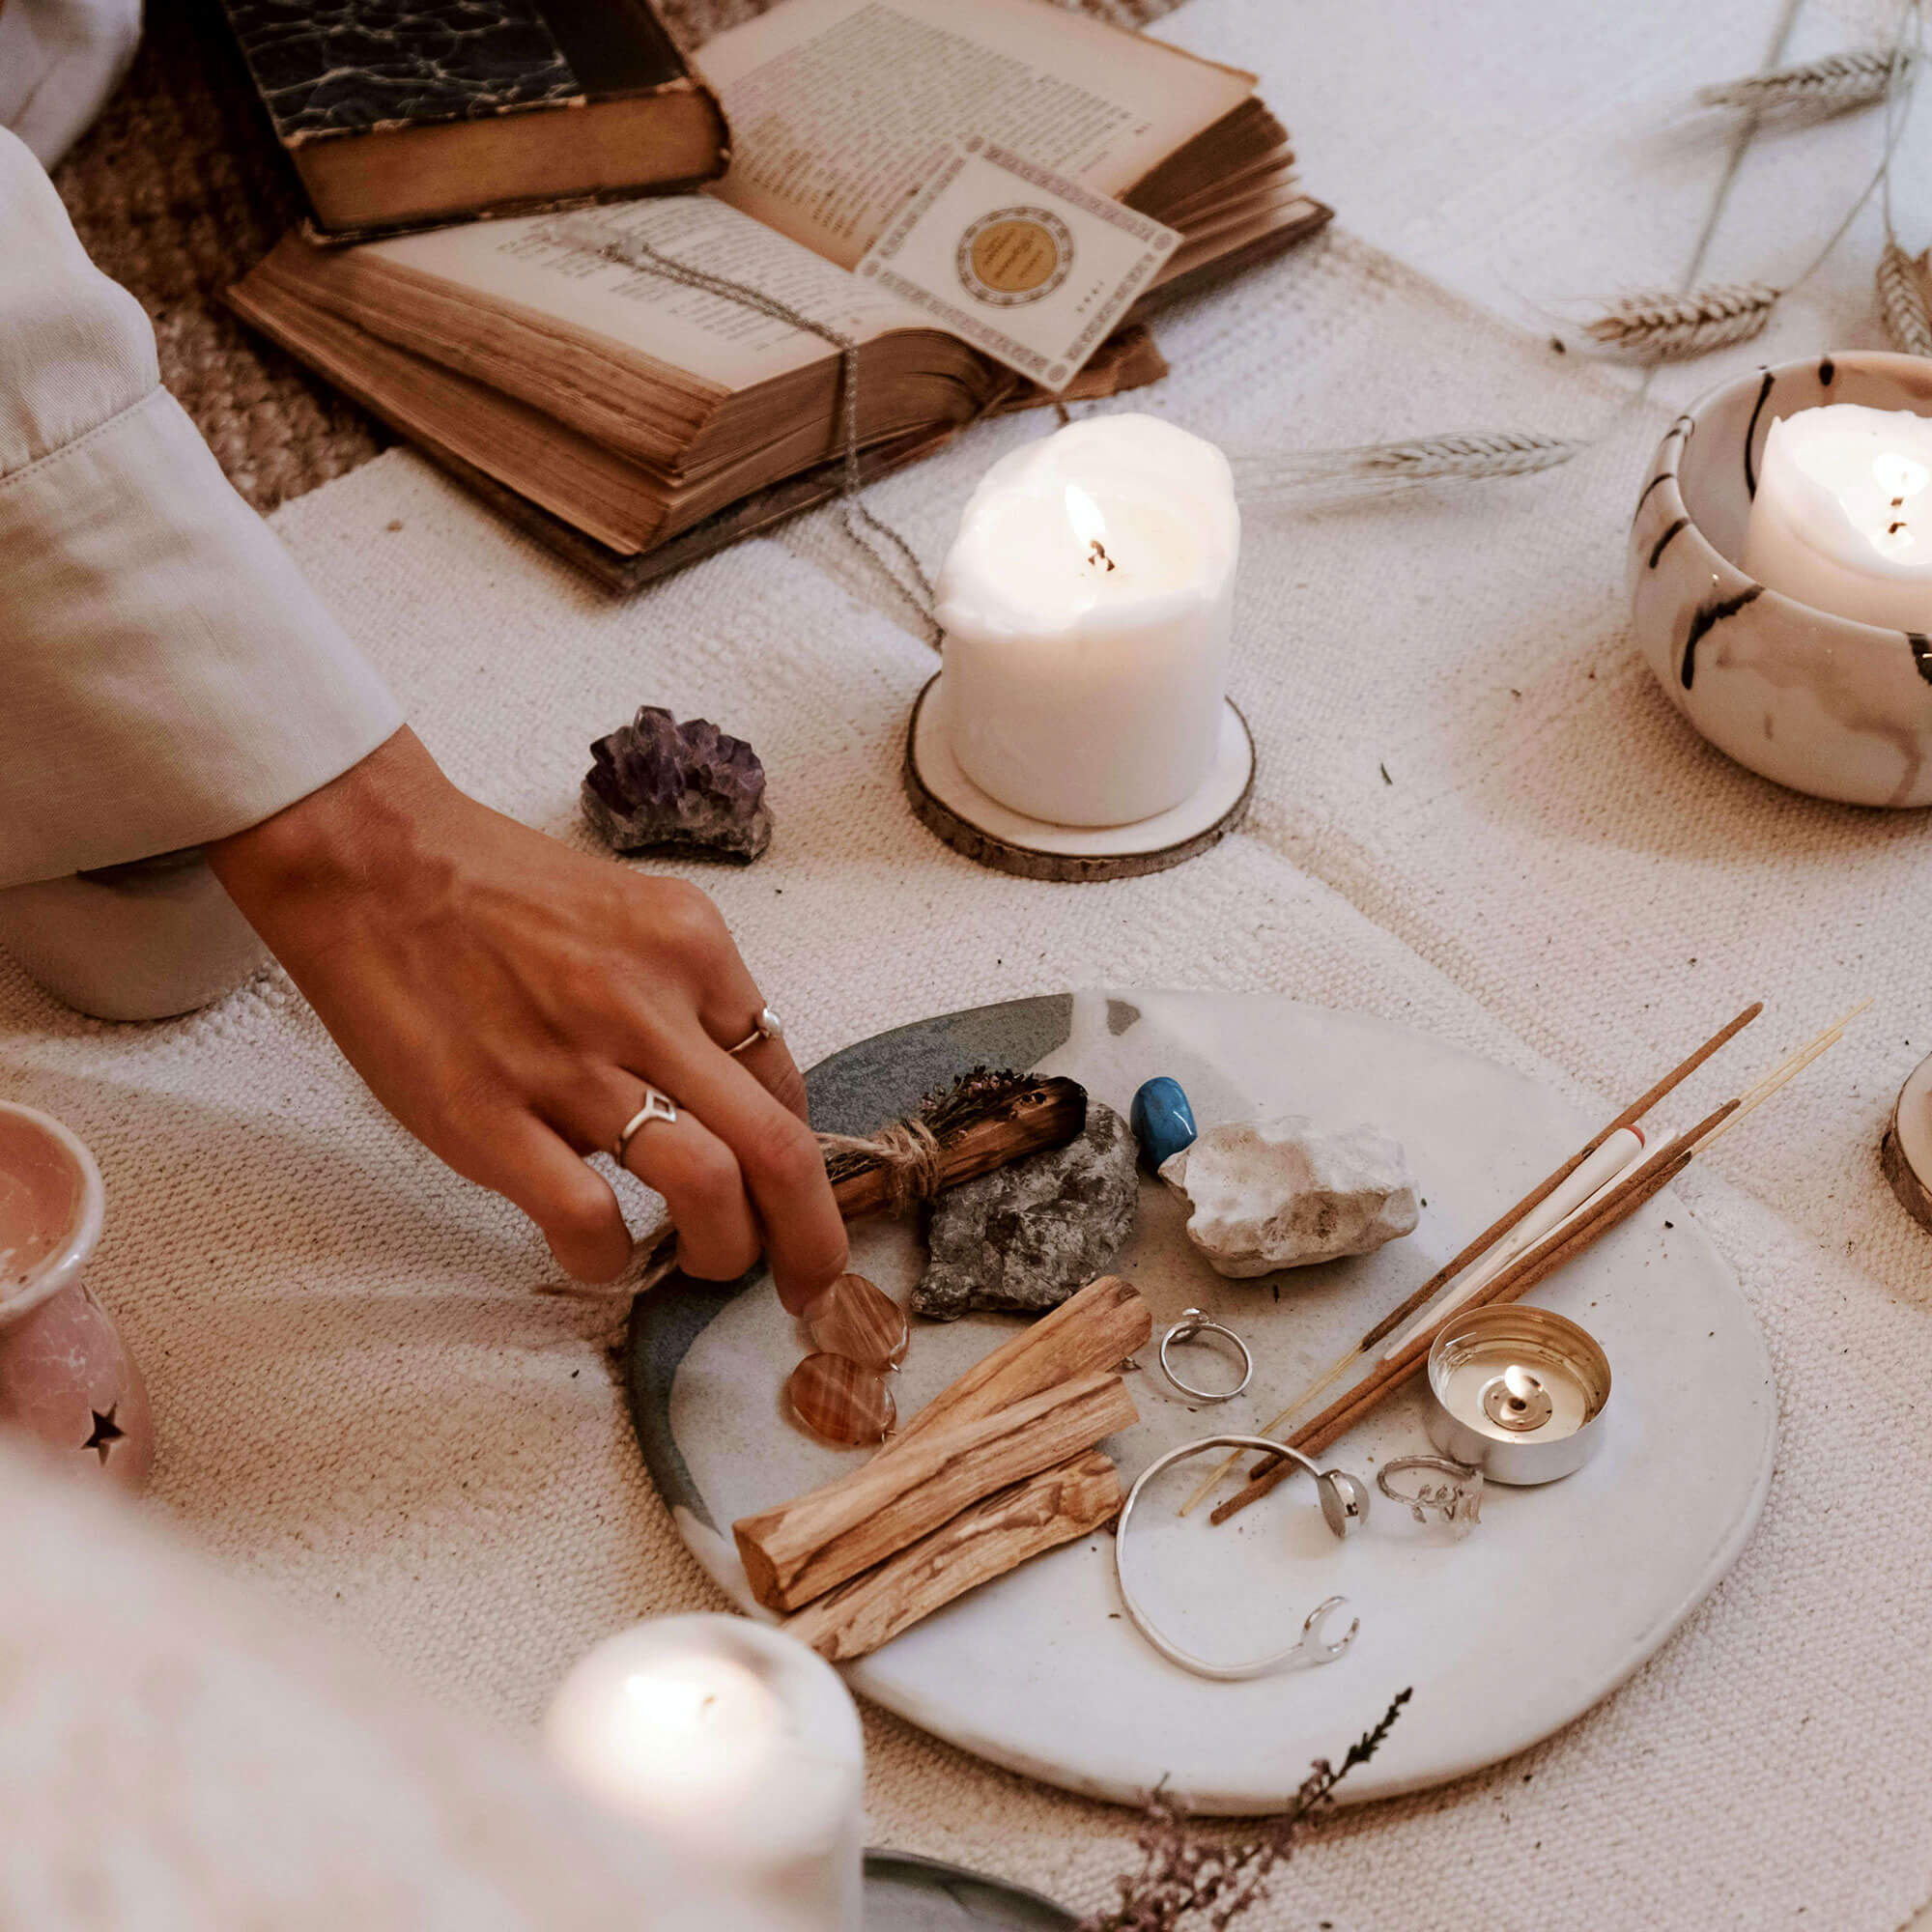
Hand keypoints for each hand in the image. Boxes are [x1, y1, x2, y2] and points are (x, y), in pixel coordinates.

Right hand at [207, 729, 846, 1305]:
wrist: (370, 861)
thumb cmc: (495, 890)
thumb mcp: (628, 914)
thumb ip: (685, 996)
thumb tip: (730, 1098)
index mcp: (691, 947)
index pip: (783, 1077)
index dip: (796, 1153)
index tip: (783, 1189)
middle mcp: (648, 1004)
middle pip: (779, 1148)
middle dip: (812, 1239)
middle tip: (810, 1283)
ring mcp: (570, 1065)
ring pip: (708, 1188)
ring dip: (726, 1252)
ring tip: (706, 1264)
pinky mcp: (489, 1119)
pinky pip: (589, 1221)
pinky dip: (612, 1260)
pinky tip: (600, 1254)